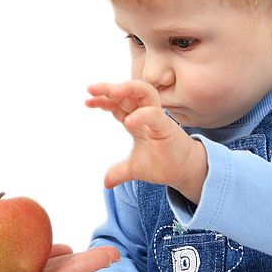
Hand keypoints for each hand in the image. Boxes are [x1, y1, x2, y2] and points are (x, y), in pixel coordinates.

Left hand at [86, 80, 207, 202]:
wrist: (185, 171)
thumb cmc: (163, 163)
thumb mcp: (134, 169)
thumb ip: (119, 172)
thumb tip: (105, 183)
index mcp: (136, 120)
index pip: (118, 103)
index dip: (103, 100)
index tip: (87, 101)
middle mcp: (146, 114)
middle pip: (128, 92)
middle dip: (109, 88)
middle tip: (90, 89)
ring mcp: (157, 118)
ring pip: (144, 91)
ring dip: (126, 88)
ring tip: (110, 92)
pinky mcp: (167, 127)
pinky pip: (155, 114)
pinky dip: (142, 115)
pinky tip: (128, 121)